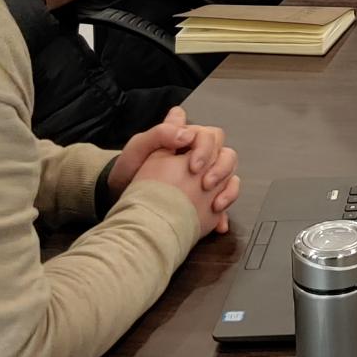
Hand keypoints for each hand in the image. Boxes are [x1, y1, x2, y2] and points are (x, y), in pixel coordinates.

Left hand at [108, 107, 240, 231]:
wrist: (126, 199)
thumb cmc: (130, 169)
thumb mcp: (139, 147)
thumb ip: (161, 133)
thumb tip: (187, 134)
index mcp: (186, 140)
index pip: (208, 135)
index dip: (205, 146)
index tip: (192, 164)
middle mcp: (200, 155)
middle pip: (226, 153)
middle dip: (219, 168)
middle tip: (204, 184)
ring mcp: (206, 176)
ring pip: (230, 174)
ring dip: (227, 187)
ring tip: (214, 203)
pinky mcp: (207, 196)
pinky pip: (225, 199)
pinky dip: (225, 211)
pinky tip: (218, 223)